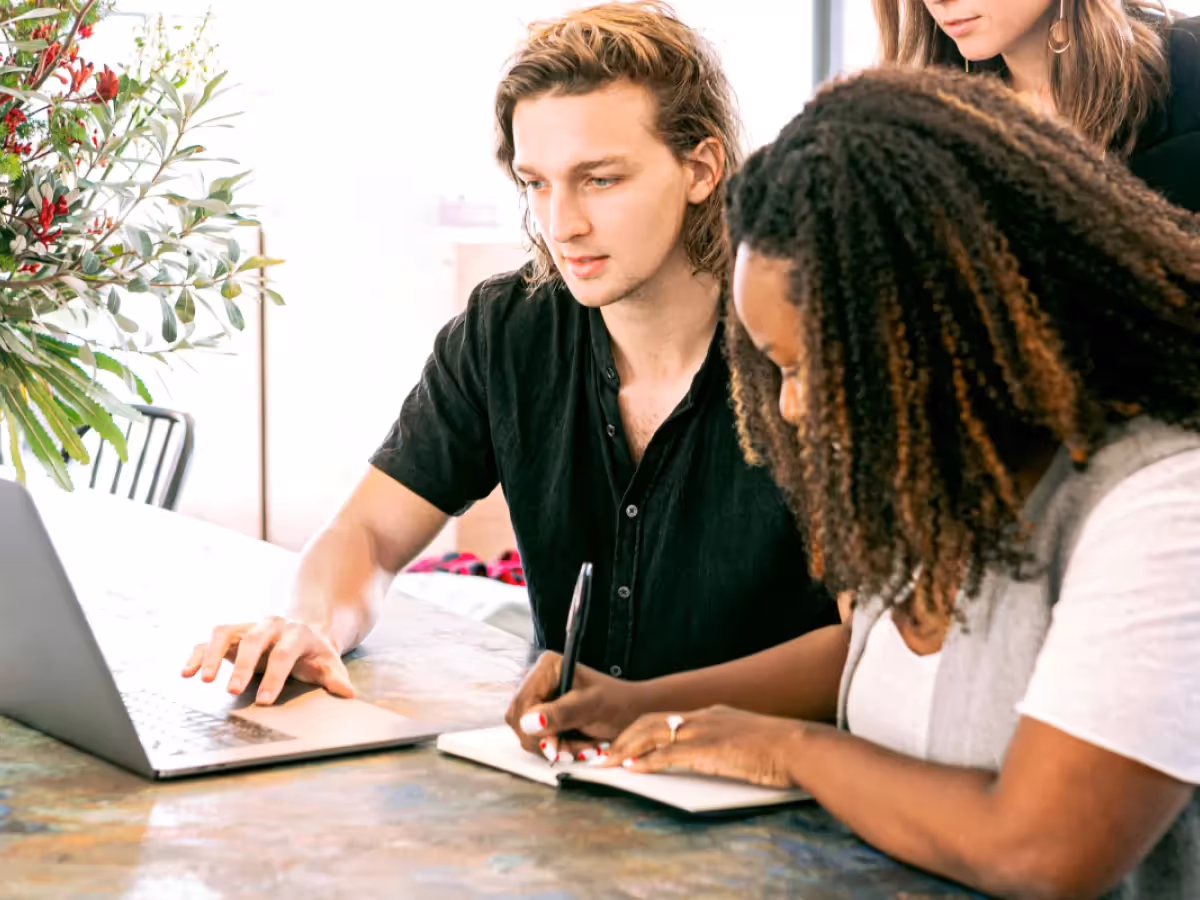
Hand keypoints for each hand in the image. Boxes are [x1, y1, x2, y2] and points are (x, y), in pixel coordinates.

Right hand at [181, 616, 354, 705]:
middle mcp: (270, 625)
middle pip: (254, 641)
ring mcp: (248, 627)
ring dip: (212, 655)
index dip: (274, 676)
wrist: (303, 629)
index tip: (264, 700)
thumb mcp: (329, 663)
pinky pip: (209, 640)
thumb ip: (336, 678)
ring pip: (225, 632)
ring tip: (203, 680)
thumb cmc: (314, 653)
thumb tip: (348, 693)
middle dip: (242, 665)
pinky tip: (186, 672)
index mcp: (296, 633)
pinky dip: (197, 654)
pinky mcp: (232, 634)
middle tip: (231, 691)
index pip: (284, 653)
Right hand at [505, 651, 647, 762]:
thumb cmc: (618, 703)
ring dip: (554, 746)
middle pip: (519, 720)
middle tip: (574, 749)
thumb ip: (560, 713)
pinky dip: (556, 747)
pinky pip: (536, 738)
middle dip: (545, 740)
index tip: (554, 745)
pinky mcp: (544, 714)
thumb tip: (529, 722)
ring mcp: (540, 697)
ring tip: (581, 746)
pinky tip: (575, 746)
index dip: (533, 728)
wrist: (633, 712)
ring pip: (526, 733)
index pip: (522, 703)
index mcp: (547, 667)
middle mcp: (538, 679)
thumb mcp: (591, 707)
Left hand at [603, 705, 801, 787]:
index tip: (625, 743)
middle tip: (605, 753)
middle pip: (651, 722)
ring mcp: (704, 731)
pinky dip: (646, 761)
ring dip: (626, 749)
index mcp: (712, 714)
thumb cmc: (781, 749)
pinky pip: (668, 754)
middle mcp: (703, 717)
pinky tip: (633, 770)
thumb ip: (725, 744)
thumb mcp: (746, 740)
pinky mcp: (708, 750)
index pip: (666, 718)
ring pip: (652, 734)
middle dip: (624, 737)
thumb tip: (714, 756)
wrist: (799, 746)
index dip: (641, 730)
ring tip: (608, 762)